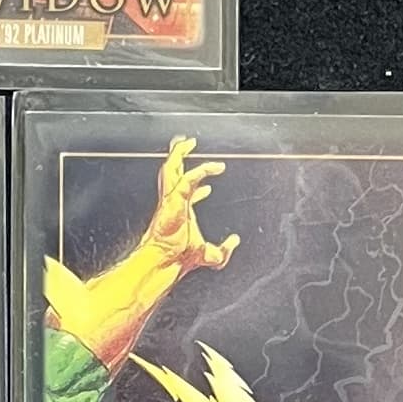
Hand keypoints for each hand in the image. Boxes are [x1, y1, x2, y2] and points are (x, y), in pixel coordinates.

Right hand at [142, 134, 237, 275]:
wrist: (167, 259)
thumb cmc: (181, 258)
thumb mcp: (211, 256)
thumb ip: (225, 249)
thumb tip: (235, 240)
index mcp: (179, 212)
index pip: (186, 193)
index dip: (198, 187)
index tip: (210, 188)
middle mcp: (173, 202)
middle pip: (172, 172)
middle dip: (178, 156)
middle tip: (188, 144)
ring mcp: (170, 198)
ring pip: (171, 168)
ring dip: (179, 153)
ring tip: (188, 142)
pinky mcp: (173, 198)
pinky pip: (187, 178)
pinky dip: (201, 171)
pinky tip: (213, 168)